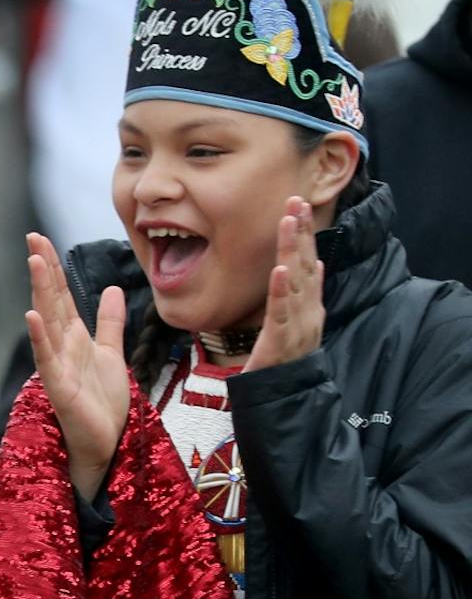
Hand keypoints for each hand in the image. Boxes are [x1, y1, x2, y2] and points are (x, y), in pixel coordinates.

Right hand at [25, 231, 129, 500]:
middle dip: (43, 270)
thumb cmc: (103, 404)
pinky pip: (48, 360)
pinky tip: (32, 317)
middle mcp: (61, 348)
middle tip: (34, 239)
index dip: (53, 268)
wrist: (105, 443)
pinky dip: (39, 338)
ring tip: (35, 263)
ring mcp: (58, 367)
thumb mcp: (110, 354)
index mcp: (73, 338)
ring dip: (40, 293)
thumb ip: (108, 323)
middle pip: (51, 302)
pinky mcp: (60, 389)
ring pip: (48, 323)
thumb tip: (110, 288)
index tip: (41, 240)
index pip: (60, 296)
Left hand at [244, 196, 325, 372]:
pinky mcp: (281, 341)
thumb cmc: (285, 360)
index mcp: (310, 306)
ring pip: (295, 282)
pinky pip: (281, 312)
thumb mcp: (296, 322)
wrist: (284, 398)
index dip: (305, 234)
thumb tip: (317, 263)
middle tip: (295, 200)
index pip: (309, 262)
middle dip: (301, 232)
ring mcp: (297, 326)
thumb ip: (306, 294)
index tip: (298, 206)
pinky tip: (280, 270)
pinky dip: (281, 291)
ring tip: (288, 222)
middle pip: (306, 265)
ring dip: (293, 250)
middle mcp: (308, 312)